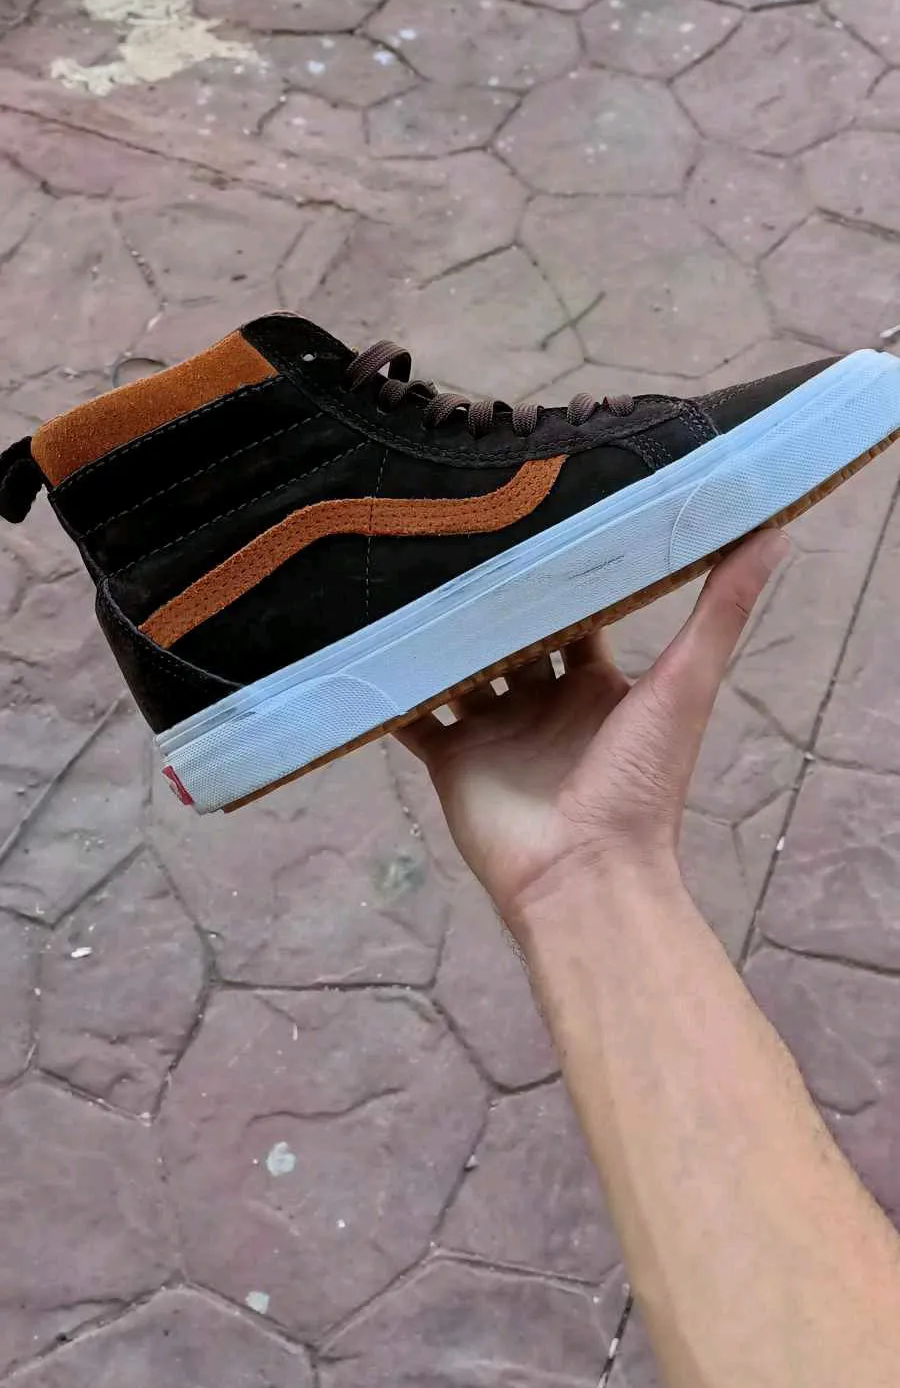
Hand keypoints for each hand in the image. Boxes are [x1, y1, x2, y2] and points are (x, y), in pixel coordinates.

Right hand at [400, 529, 788, 930]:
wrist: (585, 874)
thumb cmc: (642, 783)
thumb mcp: (685, 684)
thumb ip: (721, 610)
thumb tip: (773, 529)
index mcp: (597, 684)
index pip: (575, 612)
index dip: (559, 571)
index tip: (534, 513)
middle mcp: (544, 702)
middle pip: (511, 634)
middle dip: (488, 593)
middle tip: (455, 527)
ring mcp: (494, 730)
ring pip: (459, 666)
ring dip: (436, 629)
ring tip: (402, 569)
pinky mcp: (451, 758)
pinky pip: (414, 716)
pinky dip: (392, 688)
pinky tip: (364, 641)